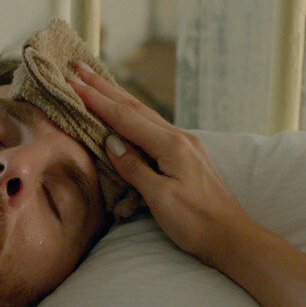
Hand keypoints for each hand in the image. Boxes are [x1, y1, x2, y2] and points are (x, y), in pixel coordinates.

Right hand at [67, 65, 262, 265]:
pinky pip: (152, 127)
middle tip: (78, 68)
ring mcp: (184, 145)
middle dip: (104, 88)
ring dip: (118, 97)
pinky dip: (132, 114)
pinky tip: (126, 112)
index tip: (74, 83)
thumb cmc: (197, 223)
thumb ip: (135, 168)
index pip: (126, 118)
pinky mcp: (186, 156)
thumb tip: (111, 142)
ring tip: (97, 81)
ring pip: (144, 114)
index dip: (98, 100)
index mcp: (171, 146)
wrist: (231, 237)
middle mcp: (179, 138)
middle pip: (135, 108)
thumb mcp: (161, 198)